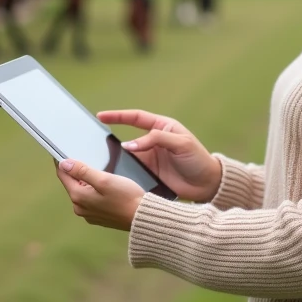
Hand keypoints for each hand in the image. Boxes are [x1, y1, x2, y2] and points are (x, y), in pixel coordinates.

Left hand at [55, 158, 145, 230]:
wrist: (142, 217)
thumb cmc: (126, 197)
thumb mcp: (104, 179)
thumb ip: (82, 171)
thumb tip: (64, 164)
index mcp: (78, 197)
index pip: (63, 175)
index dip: (62, 162)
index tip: (63, 151)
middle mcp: (79, 207)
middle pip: (72, 183)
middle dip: (76, 172)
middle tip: (87, 159)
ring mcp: (88, 214)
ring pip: (82, 191)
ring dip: (86, 181)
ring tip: (98, 172)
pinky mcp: (98, 217)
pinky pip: (90, 200)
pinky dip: (93, 191)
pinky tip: (105, 187)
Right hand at [97, 109, 221, 202]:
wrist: (208, 185)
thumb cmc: (198, 159)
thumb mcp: (181, 144)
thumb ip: (156, 140)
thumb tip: (129, 145)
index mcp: (161, 127)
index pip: (135, 118)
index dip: (118, 116)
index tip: (101, 116)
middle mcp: (153, 142)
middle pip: (127, 138)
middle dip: (111, 139)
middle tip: (93, 141)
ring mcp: (150, 159)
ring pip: (127, 156)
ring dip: (116, 158)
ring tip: (99, 160)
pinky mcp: (149, 174)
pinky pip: (132, 171)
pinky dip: (122, 172)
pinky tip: (112, 175)